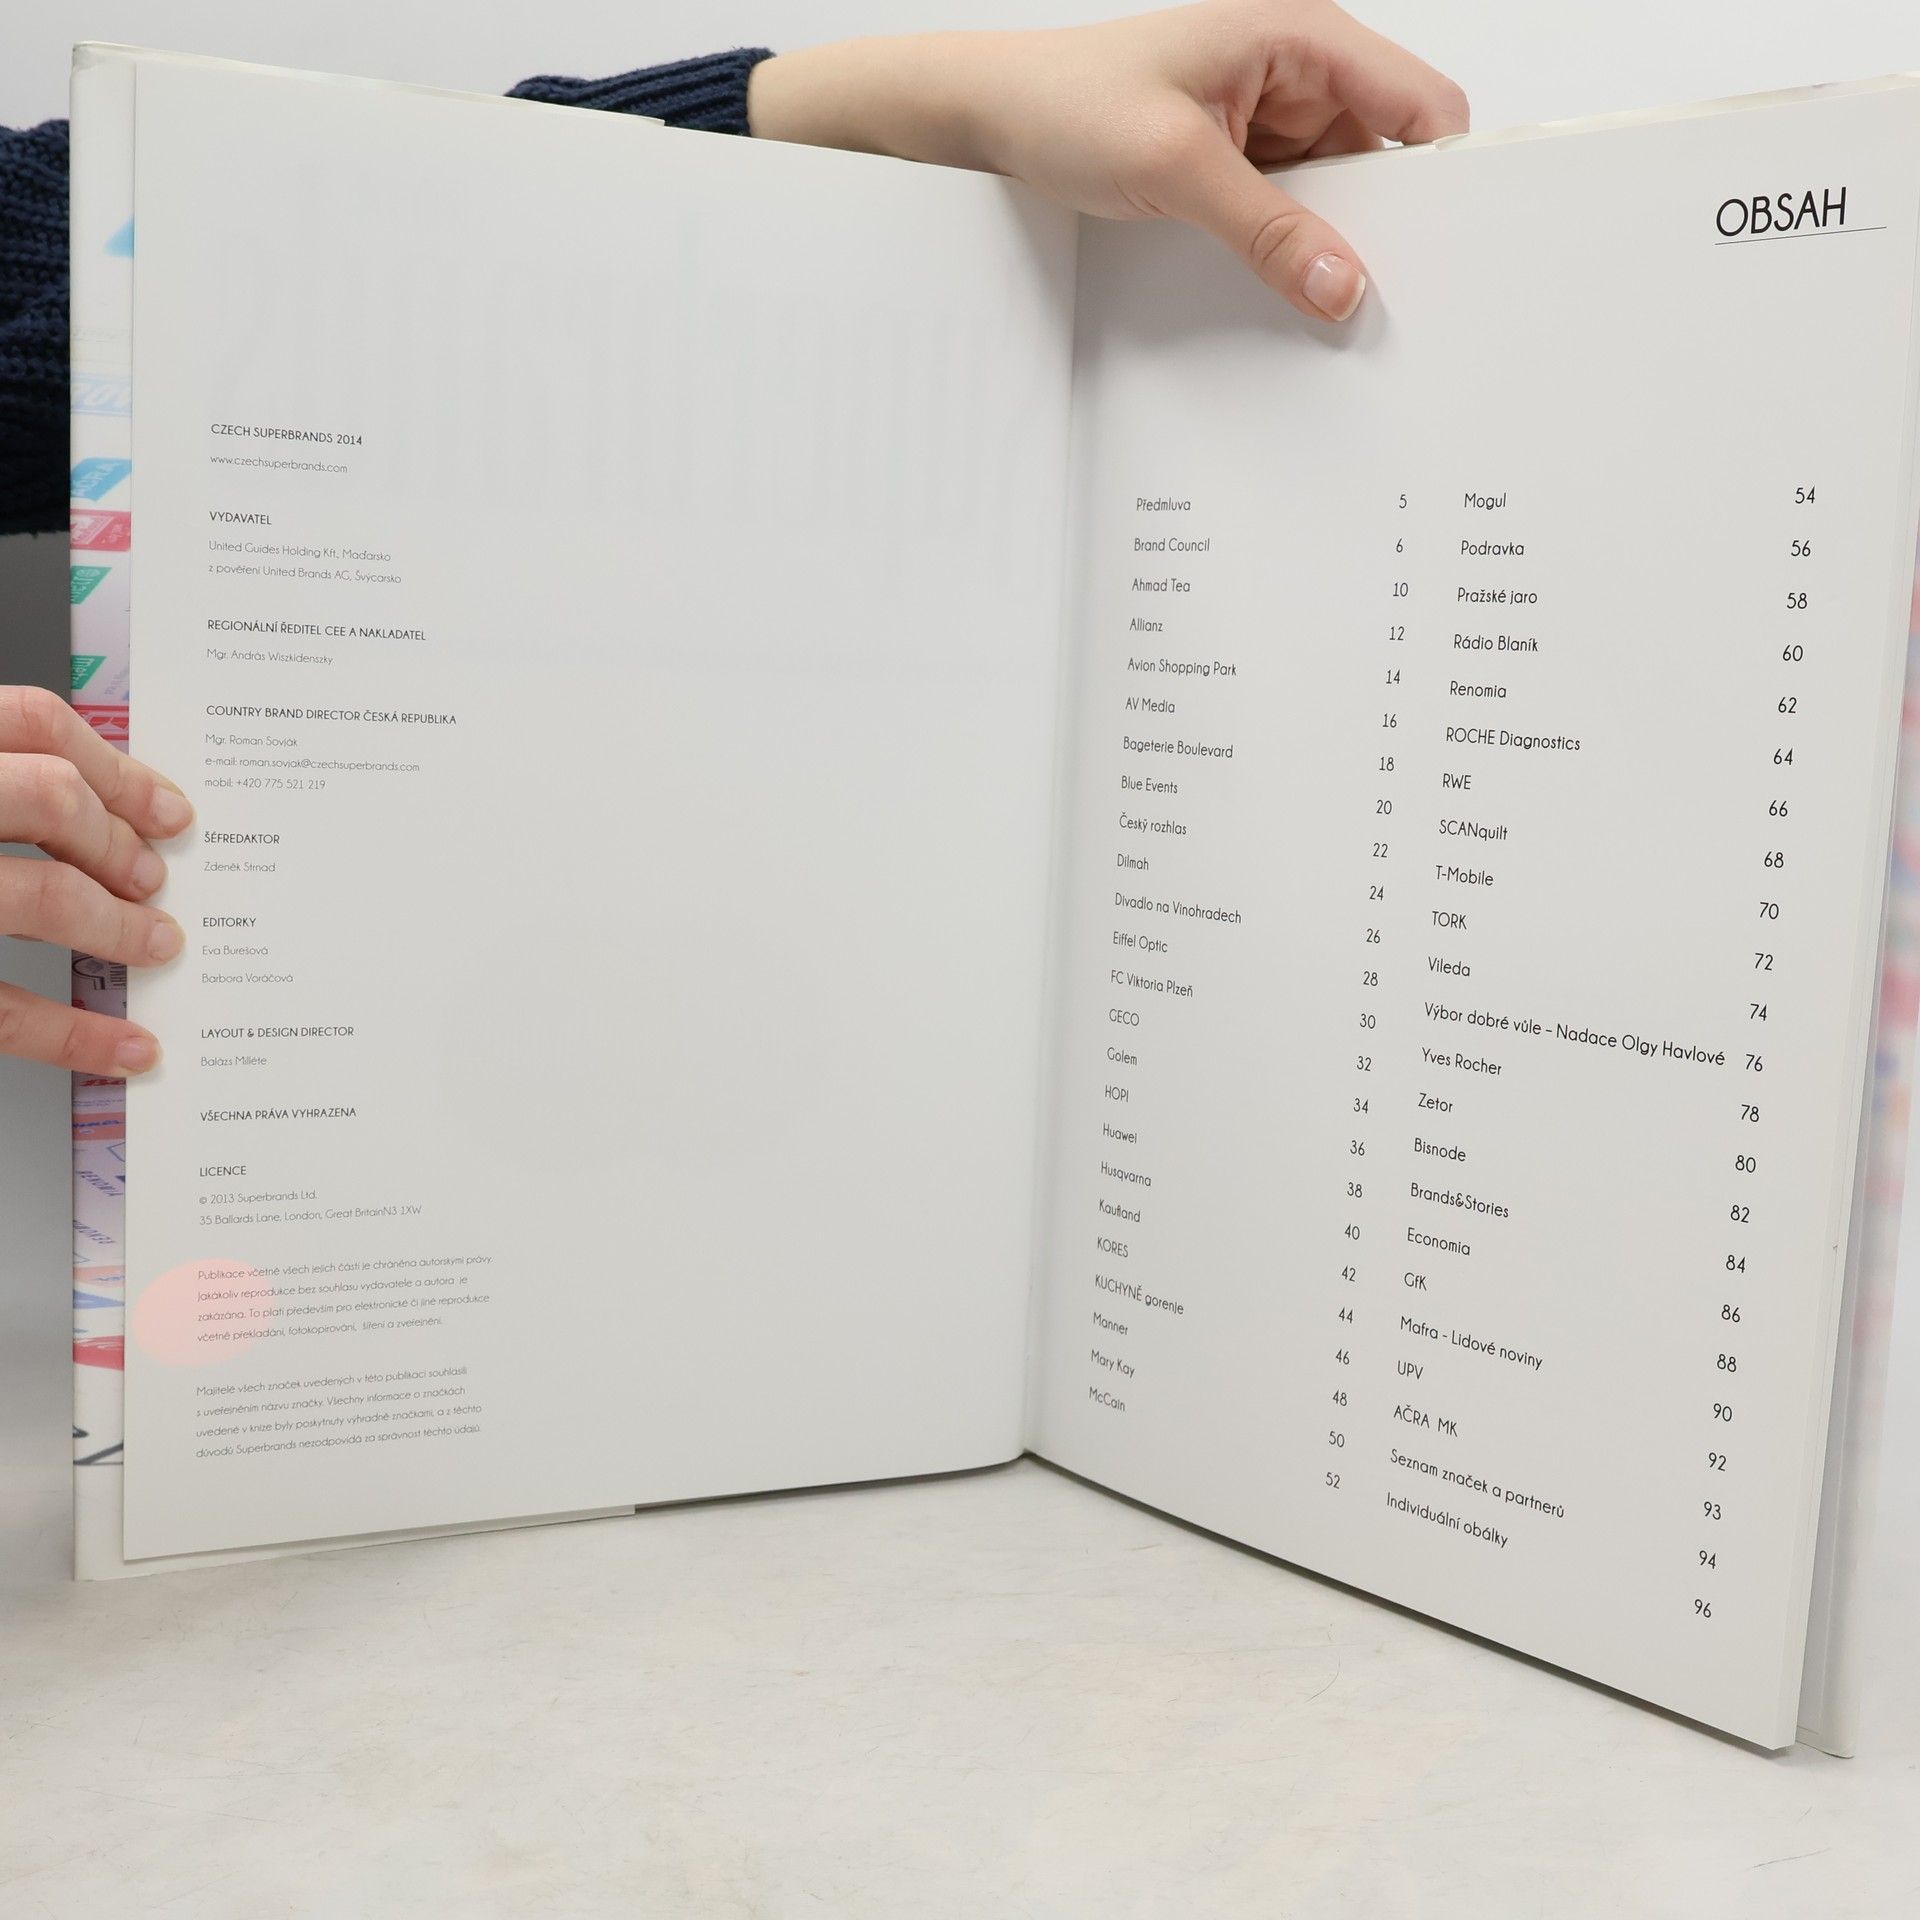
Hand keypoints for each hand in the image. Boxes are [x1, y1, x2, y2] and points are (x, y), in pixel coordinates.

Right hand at [0, 685, 189, 1075]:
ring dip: (114, 926)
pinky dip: (75, 1035)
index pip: (27, 722)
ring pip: (36, 895)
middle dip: (119, 841)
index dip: (112, 768)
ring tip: (157, 946)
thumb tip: (116, 820)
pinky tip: (128, 1047)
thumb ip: (1, 791)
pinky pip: (0, 1009)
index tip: (170, 811)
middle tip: (158, 881)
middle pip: (46, 797)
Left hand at [749, 1, 1468, 322]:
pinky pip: (1292, 209)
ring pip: (1340, 192)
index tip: (1445, 247)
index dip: (1443, 175)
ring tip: (1316, 292)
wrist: (990, 117)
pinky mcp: (1239, 159)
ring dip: (1330, 241)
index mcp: (1302, 38)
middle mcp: (1296, 71)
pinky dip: (1292, 246)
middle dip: (1383, 221)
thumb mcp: (1176, 170)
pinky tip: (1281, 283)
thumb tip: (1343, 283)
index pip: (1420, 104)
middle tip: (1375, 292)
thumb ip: (1268, 232)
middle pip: (1386, 154)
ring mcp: (1269, 117)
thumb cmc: (1066, 103)